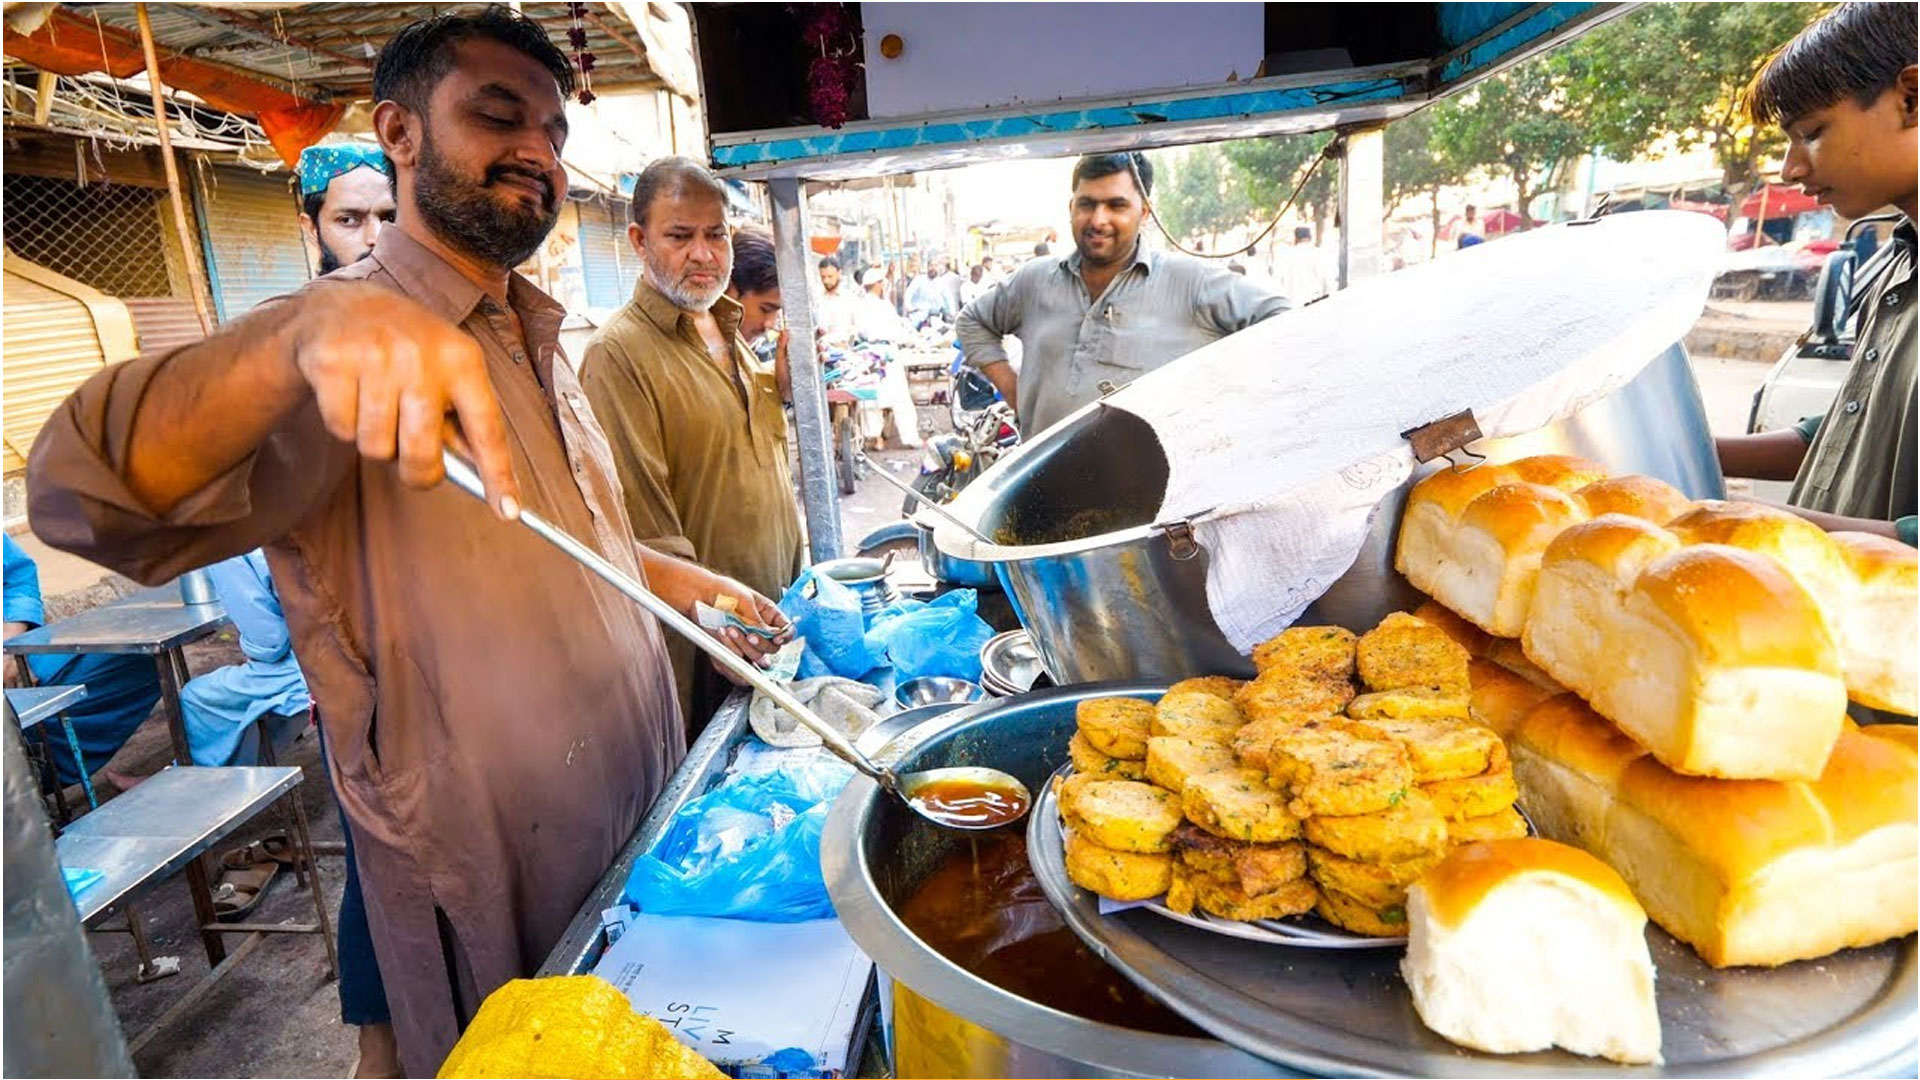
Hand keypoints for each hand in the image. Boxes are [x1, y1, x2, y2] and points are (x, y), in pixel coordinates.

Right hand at [284, 283, 519, 518]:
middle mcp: (422, 355)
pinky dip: (345, 425)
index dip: (499, 474)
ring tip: (378, 406)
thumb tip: (483, 478)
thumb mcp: (447, 370)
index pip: (486, 428)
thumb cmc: (407, 350)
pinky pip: (342, 430)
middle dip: (417, 472)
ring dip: (376, 441)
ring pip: (376, 449)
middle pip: (422, 454)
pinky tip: (350, 393)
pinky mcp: (332, 361)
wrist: (341, 306)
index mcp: (462, 358)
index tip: (509, 511)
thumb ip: (464, 421)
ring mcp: (374, 356)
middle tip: (411, 458)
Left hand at [702, 575, 793, 680]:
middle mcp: (759, 632)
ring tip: (728, 630)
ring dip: (741, 646)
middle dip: (759, 643)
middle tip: (748, 635)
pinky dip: (729, 656)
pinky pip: (736, 668)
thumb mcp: (744, 601)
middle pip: (772, 649)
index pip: (786, 631)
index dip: (785, 637)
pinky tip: (721, 638)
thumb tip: (773, 636)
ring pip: (754, 659)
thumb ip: (759, 621)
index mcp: (768, 616)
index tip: (777, 638)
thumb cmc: (721, 592)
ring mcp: (745, 645)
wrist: (697, 596)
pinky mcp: (730, 655)